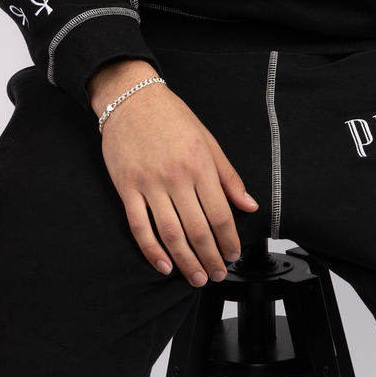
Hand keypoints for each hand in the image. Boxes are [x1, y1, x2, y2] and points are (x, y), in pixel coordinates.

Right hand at [89, 59, 259, 284]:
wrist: (131, 99)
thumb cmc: (171, 118)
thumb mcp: (208, 141)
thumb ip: (229, 177)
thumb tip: (249, 205)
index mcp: (200, 165)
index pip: (220, 214)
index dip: (228, 240)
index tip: (232, 254)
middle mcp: (176, 177)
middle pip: (197, 229)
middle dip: (210, 258)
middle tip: (216, 274)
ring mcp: (149, 184)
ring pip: (170, 233)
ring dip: (185, 261)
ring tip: (195, 277)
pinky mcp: (126, 188)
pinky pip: (139, 226)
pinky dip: (151, 249)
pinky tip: (163, 264)